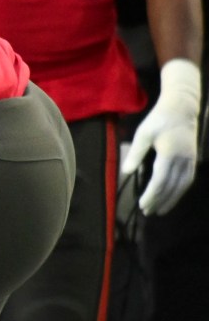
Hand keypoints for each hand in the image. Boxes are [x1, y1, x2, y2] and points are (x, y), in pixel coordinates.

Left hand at [125, 59, 200, 215]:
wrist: (182, 108)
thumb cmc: (159, 120)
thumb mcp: (143, 134)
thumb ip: (135, 153)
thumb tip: (126, 172)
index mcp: (169, 154)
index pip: (160, 180)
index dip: (152, 195)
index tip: (142, 205)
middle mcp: (183, 160)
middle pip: (172, 186)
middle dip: (159, 201)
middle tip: (147, 212)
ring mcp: (191, 160)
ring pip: (183, 186)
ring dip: (171, 199)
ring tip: (160, 210)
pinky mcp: (193, 158)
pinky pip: (188, 179)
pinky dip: (180, 191)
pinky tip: (173, 196)